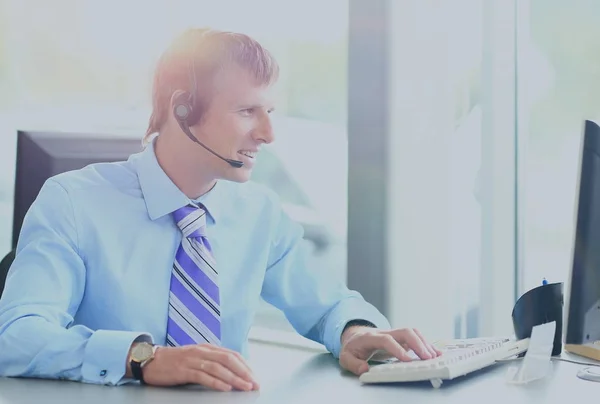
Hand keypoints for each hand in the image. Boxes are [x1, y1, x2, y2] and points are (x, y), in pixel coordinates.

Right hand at [142, 344, 259, 391]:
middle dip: (244, 372)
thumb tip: (231, 372)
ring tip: (244, 387)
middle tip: (254, 384)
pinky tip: (225, 388)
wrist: (150, 360)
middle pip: (228, 360)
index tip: (254, 377)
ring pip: (218, 368)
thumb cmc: (175, 361)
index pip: (232, 355)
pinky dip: (216, 382)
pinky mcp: (183, 370)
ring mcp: (193, 360)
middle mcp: (202, 351)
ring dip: (234, 378)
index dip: (245, 365)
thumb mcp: (196, 357)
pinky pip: (203, 376)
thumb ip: (212, 361)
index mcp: (207, 348)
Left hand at [339, 326, 441, 375]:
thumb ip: (353, 364)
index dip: (397, 349)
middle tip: (427, 358)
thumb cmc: (352, 348)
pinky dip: (426, 343)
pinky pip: (415, 337)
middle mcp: (384, 332)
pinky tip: (435, 352)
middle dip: (417, 343)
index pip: (386, 339)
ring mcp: (393, 333)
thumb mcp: (345, 357)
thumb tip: (364, 369)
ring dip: (424, 343)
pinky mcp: (400, 338)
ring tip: (435, 357)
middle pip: (404, 331)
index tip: (407, 360)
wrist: (354, 336)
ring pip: (412, 332)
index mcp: (370, 337)